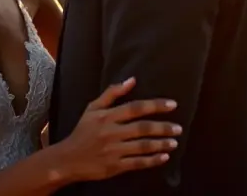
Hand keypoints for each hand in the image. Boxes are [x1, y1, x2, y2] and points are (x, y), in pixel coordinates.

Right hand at [54, 77, 180, 182]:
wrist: (68, 158)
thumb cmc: (82, 131)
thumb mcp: (92, 108)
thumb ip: (112, 93)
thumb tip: (132, 80)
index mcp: (106, 116)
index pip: (135, 108)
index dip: (155, 105)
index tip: (172, 104)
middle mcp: (111, 132)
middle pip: (142, 128)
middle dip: (163, 128)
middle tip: (178, 128)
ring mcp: (113, 150)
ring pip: (142, 146)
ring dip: (161, 144)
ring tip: (174, 142)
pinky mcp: (115, 166)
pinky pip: (137, 163)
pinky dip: (152, 160)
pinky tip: (164, 157)